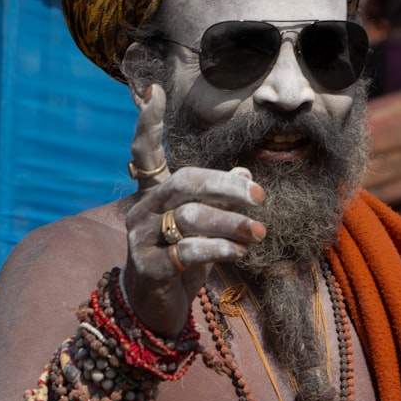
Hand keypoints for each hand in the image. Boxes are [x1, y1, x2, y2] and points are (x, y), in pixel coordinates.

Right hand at [123, 84, 265, 336]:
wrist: (155, 309)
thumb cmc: (181, 259)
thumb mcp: (203, 225)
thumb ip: (219, 198)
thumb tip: (244, 169)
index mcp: (152, 194)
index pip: (144, 152)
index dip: (146, 123)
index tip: (153, 91)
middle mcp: (141, 210)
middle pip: (185, 182)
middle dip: (226, 186)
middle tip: (259, 196)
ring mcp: (141, 238)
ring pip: (191, 217)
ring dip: (232, 224)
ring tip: (259, 233)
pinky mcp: (149, 267)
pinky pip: (188, 250)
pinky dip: (219, 249)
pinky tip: (240, 253)